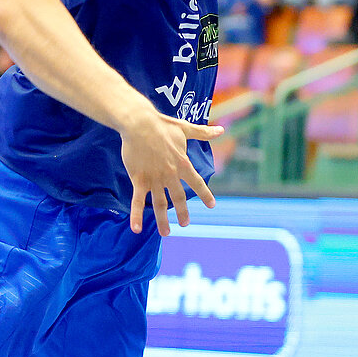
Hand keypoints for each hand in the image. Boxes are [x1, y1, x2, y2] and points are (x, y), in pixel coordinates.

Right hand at [119, 104, 223, 234]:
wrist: (139, 123)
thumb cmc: (162, 124)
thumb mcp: (184, 128)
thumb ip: (203, 133)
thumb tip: (221, 130)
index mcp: (183, 164)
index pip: (197, 183)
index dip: (205, 194)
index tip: (211, 205)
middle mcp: (170, 175)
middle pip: (179, 197)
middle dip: (183, 212)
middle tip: (186, 224)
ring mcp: (154, 179)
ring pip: (160, 203)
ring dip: (163, 220)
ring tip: (166, 232)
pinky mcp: (139, 179)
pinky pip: (138, 201)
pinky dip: (136, 215)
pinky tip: (136, 229)